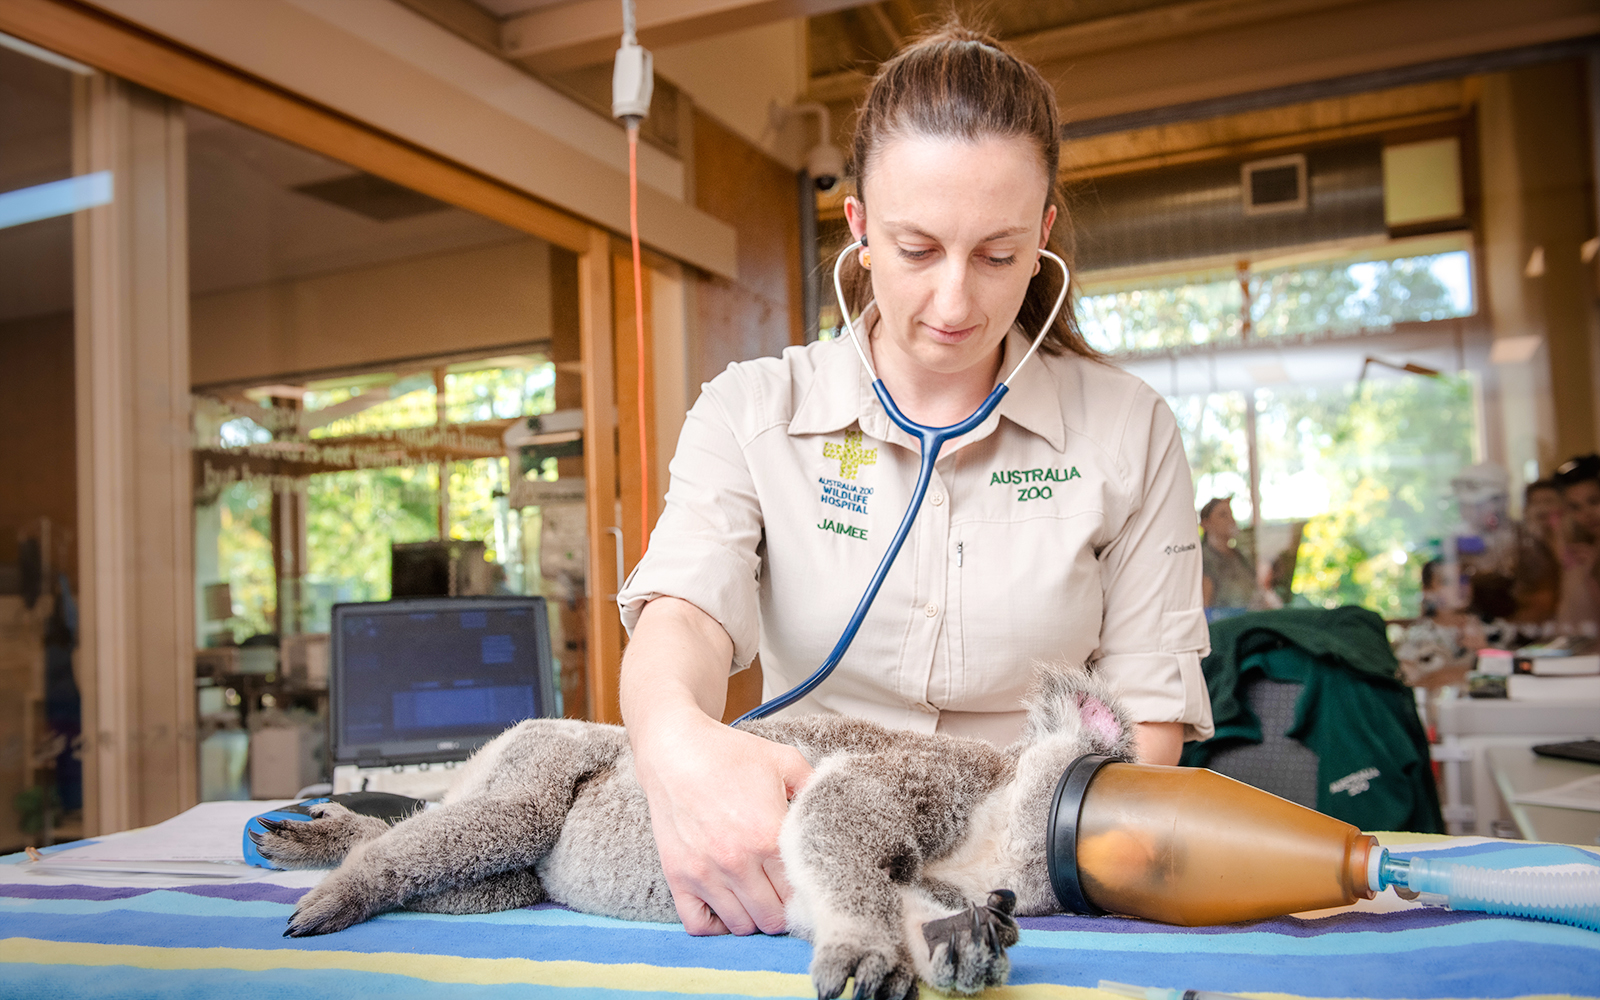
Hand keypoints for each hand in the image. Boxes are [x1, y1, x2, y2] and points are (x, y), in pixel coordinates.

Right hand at [634, 710, 812, 934]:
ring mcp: (704, 873)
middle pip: (773, 918)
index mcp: (767, 836)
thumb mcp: (784, 761)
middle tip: (782, 893)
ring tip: (756, 896)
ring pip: (740, 926)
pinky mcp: (677, 877)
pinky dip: (715, 924)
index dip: (806, 893)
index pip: (798, 893)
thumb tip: (831, 814)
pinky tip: (725, 905)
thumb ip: (814, 788)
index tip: (804, 886)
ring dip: (753, 917)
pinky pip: (698, 925)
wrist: (675, 749)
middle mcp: (736, 862)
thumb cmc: (729, 754)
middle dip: (783, 910)